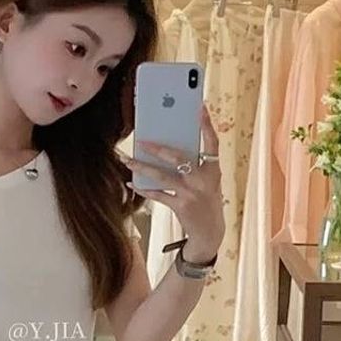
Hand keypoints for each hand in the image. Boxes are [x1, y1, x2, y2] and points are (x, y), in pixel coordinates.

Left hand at [121, 104, 223, 259]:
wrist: (210, 232)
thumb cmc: (207, 200)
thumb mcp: (208, 181)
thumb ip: (195, 165)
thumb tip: (168, 147)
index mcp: (214, 170)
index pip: (212, 142)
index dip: (207, 125)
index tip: (200, 107)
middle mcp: (203, 181)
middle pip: (179, 159)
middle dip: (158, 148)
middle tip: (141, 140)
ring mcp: (191, 194)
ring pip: (162, 177)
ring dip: (142, 168)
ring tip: (127, 160)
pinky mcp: (180, 207)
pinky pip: (158, 195)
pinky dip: (144, 189)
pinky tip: (132, 183)